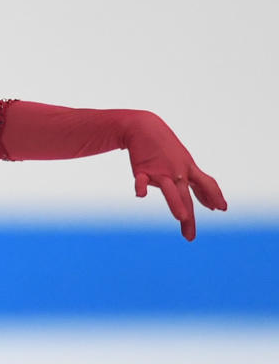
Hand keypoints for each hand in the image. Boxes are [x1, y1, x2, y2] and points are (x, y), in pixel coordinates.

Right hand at [123, 111, 226, 240]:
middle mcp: (177, 172)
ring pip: (170, 189)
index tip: (222, 209)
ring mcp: (160, 172)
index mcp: (189, 170)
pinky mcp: (143, 170)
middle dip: (190, 216)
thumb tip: (212, 204)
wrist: (144, 127)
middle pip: (186, 196)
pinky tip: (142, 195)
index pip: (206, 184)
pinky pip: (142, 180)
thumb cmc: (166, 147)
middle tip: (191, 236)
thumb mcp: (185, 162)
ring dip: (176, 203)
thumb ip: (197, 182)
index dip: (214, 196)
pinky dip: (142, 187)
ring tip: (181, 217)